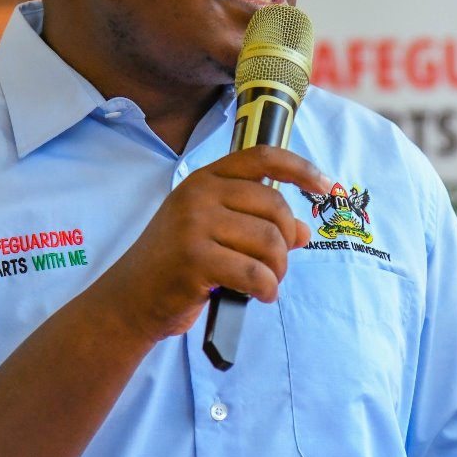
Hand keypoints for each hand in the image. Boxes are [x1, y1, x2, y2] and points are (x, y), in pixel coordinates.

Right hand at [94, 145, 331, 342]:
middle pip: (274, 205)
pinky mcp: (194, 259)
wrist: (130, 298)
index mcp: (205, 180)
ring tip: (265, 283)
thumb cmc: (175, 264)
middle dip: (286, 241)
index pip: (262, 158)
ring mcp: (194, 225)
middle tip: (277, 265)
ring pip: (269, 241)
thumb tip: (303, 230)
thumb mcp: (213, 233)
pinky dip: (267, 288)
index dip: (300, 168)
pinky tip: (261, 296)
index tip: (326, 185)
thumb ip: (256, 224)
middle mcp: (199, 194)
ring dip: (277, 269)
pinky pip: (255, 273)